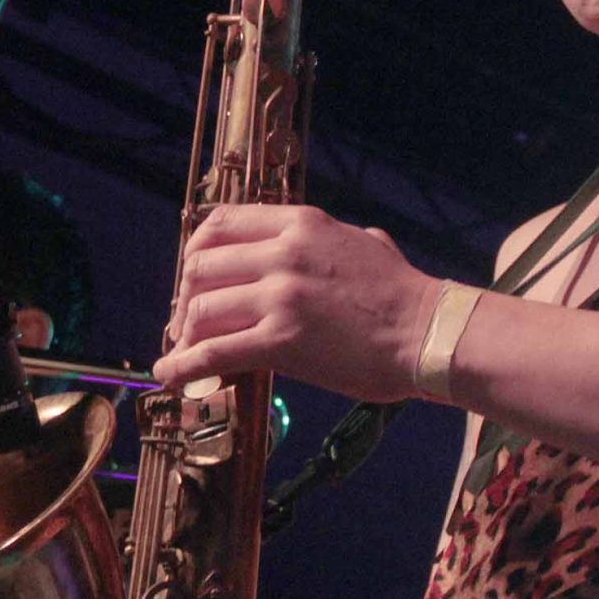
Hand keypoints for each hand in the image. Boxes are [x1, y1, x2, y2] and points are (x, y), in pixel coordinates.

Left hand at [154, 205, 440, 401]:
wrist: (428, 334)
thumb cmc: (405, 296)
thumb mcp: (365, 244)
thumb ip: (337, 238)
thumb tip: (343, 239)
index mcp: (300, 224)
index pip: (220, 223)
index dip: (196, 252)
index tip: (195, 276)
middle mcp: (283, 253)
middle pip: (202, 267)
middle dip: (185, 297)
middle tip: (186, 322)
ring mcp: (280, 296)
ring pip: (200, 308)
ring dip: (184, 334)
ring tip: (183, 352)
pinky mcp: (281, 342)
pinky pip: (213, 352)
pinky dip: (182, 365)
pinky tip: (169, 374)